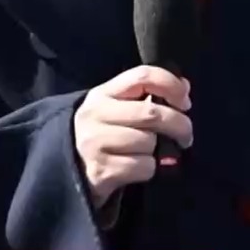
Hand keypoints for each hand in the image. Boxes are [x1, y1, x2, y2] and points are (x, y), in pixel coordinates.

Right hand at [73, 66, 192, 208]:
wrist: (63, 173)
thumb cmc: (100, 136)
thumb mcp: (116, 110)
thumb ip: (148, 96)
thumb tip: (185, 87)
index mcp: (103, 94)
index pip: (143, 75)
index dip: (171, 84)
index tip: (185, 102)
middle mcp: (96, 114)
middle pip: (153, 113)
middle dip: (180, 126)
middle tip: (186, 136)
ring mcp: (95, 142)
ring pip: (149, 142)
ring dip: (157, 151)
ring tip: (145, 154)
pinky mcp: (100, 170)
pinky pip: (143, 167)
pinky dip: (148, 170)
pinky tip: (133, 169)